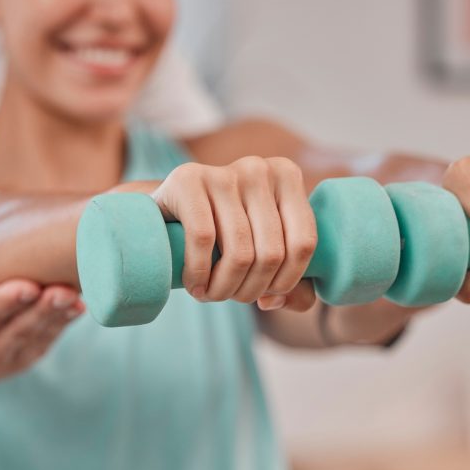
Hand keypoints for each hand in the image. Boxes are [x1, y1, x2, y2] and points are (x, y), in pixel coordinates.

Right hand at [0, 280, 83, 408]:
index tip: (24, 286)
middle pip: (11, 332)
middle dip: (37, 310)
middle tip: (59, 289)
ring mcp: (5, 362)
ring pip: (33, 337)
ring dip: (56, 316)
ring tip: (72, 294)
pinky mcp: (26, 358)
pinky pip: (47, 339)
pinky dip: (63, 322)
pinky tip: (78, 304)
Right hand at [150, 157, 318, 311]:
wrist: (166, 212)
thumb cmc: (223, 236)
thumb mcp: (263, 252)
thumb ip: (291, 285)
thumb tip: (274, 301)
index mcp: (287, 177)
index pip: (303, 243)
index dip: (285, 282)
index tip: (264, 295)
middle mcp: (259, 169)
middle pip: (271, 253)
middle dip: (250, 290)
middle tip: (231, 298)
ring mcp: (223, 172)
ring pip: (239, 252)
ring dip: (224, 288)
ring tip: (211, 296)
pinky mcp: (188, 180)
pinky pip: (203, 239)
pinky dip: (199, 273)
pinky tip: (194, 285)